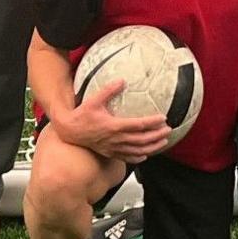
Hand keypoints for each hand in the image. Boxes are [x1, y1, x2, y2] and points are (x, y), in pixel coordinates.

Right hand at [53, 79, 170, 162]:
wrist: (69, 132)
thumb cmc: (81, 115)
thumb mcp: (94, 100)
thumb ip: (108, 90)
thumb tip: (122, 80)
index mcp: (114, 126)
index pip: (139, 125)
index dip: (153, 122)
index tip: (163, 118)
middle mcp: (116, 139)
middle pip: (142, 140)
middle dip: (157, 135)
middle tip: (168, 130)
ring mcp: (113, 148)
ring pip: (137, 151)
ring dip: (153, 147)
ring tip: (163, 142)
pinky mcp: (110, 153)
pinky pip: (127, 158)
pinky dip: (138, 157)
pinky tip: (146, 155)